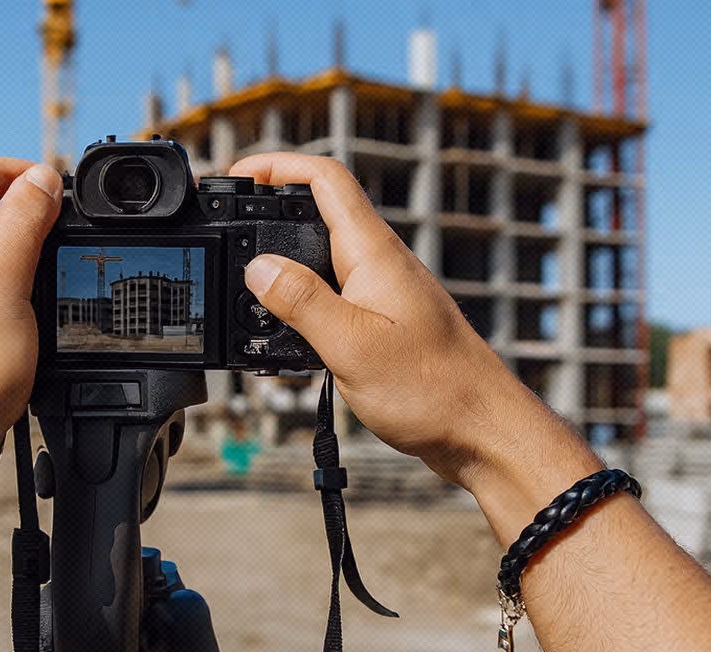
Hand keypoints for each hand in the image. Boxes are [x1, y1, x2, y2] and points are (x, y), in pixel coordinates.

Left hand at [0, 158, 62, 464]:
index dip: (6, 171)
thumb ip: (23, 226)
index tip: (47, 182)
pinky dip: (7, 296)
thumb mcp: (3, 286)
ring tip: (52, 273)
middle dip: (18, 215)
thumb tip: (40, 180)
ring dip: (15, 257)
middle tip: (60, 226)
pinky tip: (33, 318)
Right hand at [232, 153, 598, 495]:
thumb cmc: (431, 389)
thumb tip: (258, 266)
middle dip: (270, 210)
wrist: (480, 427)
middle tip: (230, 228)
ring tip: (246, 284)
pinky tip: (286, 328)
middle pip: (320, 210)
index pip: (326, 179)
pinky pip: (334, 292)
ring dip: (284, 260)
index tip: (238, 175)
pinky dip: (302, 299)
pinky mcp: (385, 319)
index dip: (278, 164)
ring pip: (324, 255)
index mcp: (374, 253)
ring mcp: (384, 290)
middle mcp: (381, 262)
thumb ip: (301, 302)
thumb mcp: (351, 345)